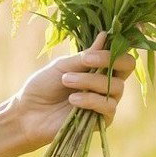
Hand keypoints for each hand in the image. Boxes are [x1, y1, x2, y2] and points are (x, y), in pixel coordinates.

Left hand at [11, 32, 137, 148]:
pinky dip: (91, 100)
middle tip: (86, 60)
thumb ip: (85, 55)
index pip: (120, 54)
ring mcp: (106, 101)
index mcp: (98, 67)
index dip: (115, 48)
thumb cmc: (43, 86)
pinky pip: (109, 107)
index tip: (96, 45)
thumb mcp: (62, 66)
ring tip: (66, 80)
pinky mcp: (102, 120)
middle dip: (108, 60)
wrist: (28, 113)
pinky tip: (73, 99)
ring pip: (116, 87)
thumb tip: (105, 35)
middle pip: (127, 67)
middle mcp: (107, 83)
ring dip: (90, 81)